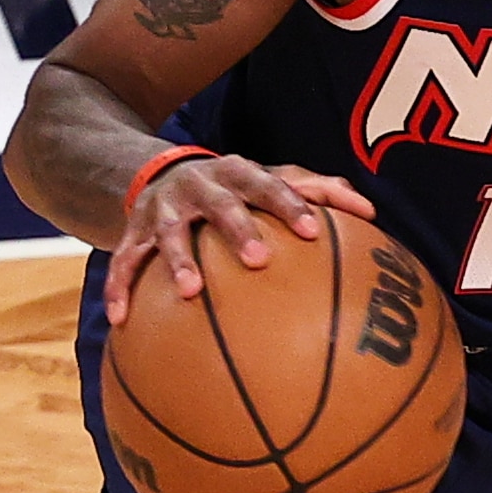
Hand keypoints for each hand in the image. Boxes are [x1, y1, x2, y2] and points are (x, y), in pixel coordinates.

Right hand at [103, 154, 373, 324]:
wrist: (162, 175)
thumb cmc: (237, 189)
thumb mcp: (270, 180)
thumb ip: (318, 192)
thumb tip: (372, 211)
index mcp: (238, 173)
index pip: (269, 184)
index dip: (290, 204)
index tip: (311, 232)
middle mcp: (200, 185)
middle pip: (222, 204)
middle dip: (239, 228)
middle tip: (258, 259)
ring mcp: (164, 208)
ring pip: (170, 233)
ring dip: (179, 260)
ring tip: (191, 292)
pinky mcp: (134, 231)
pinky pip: (124, 261)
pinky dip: (119, 288)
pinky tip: (120, 320)